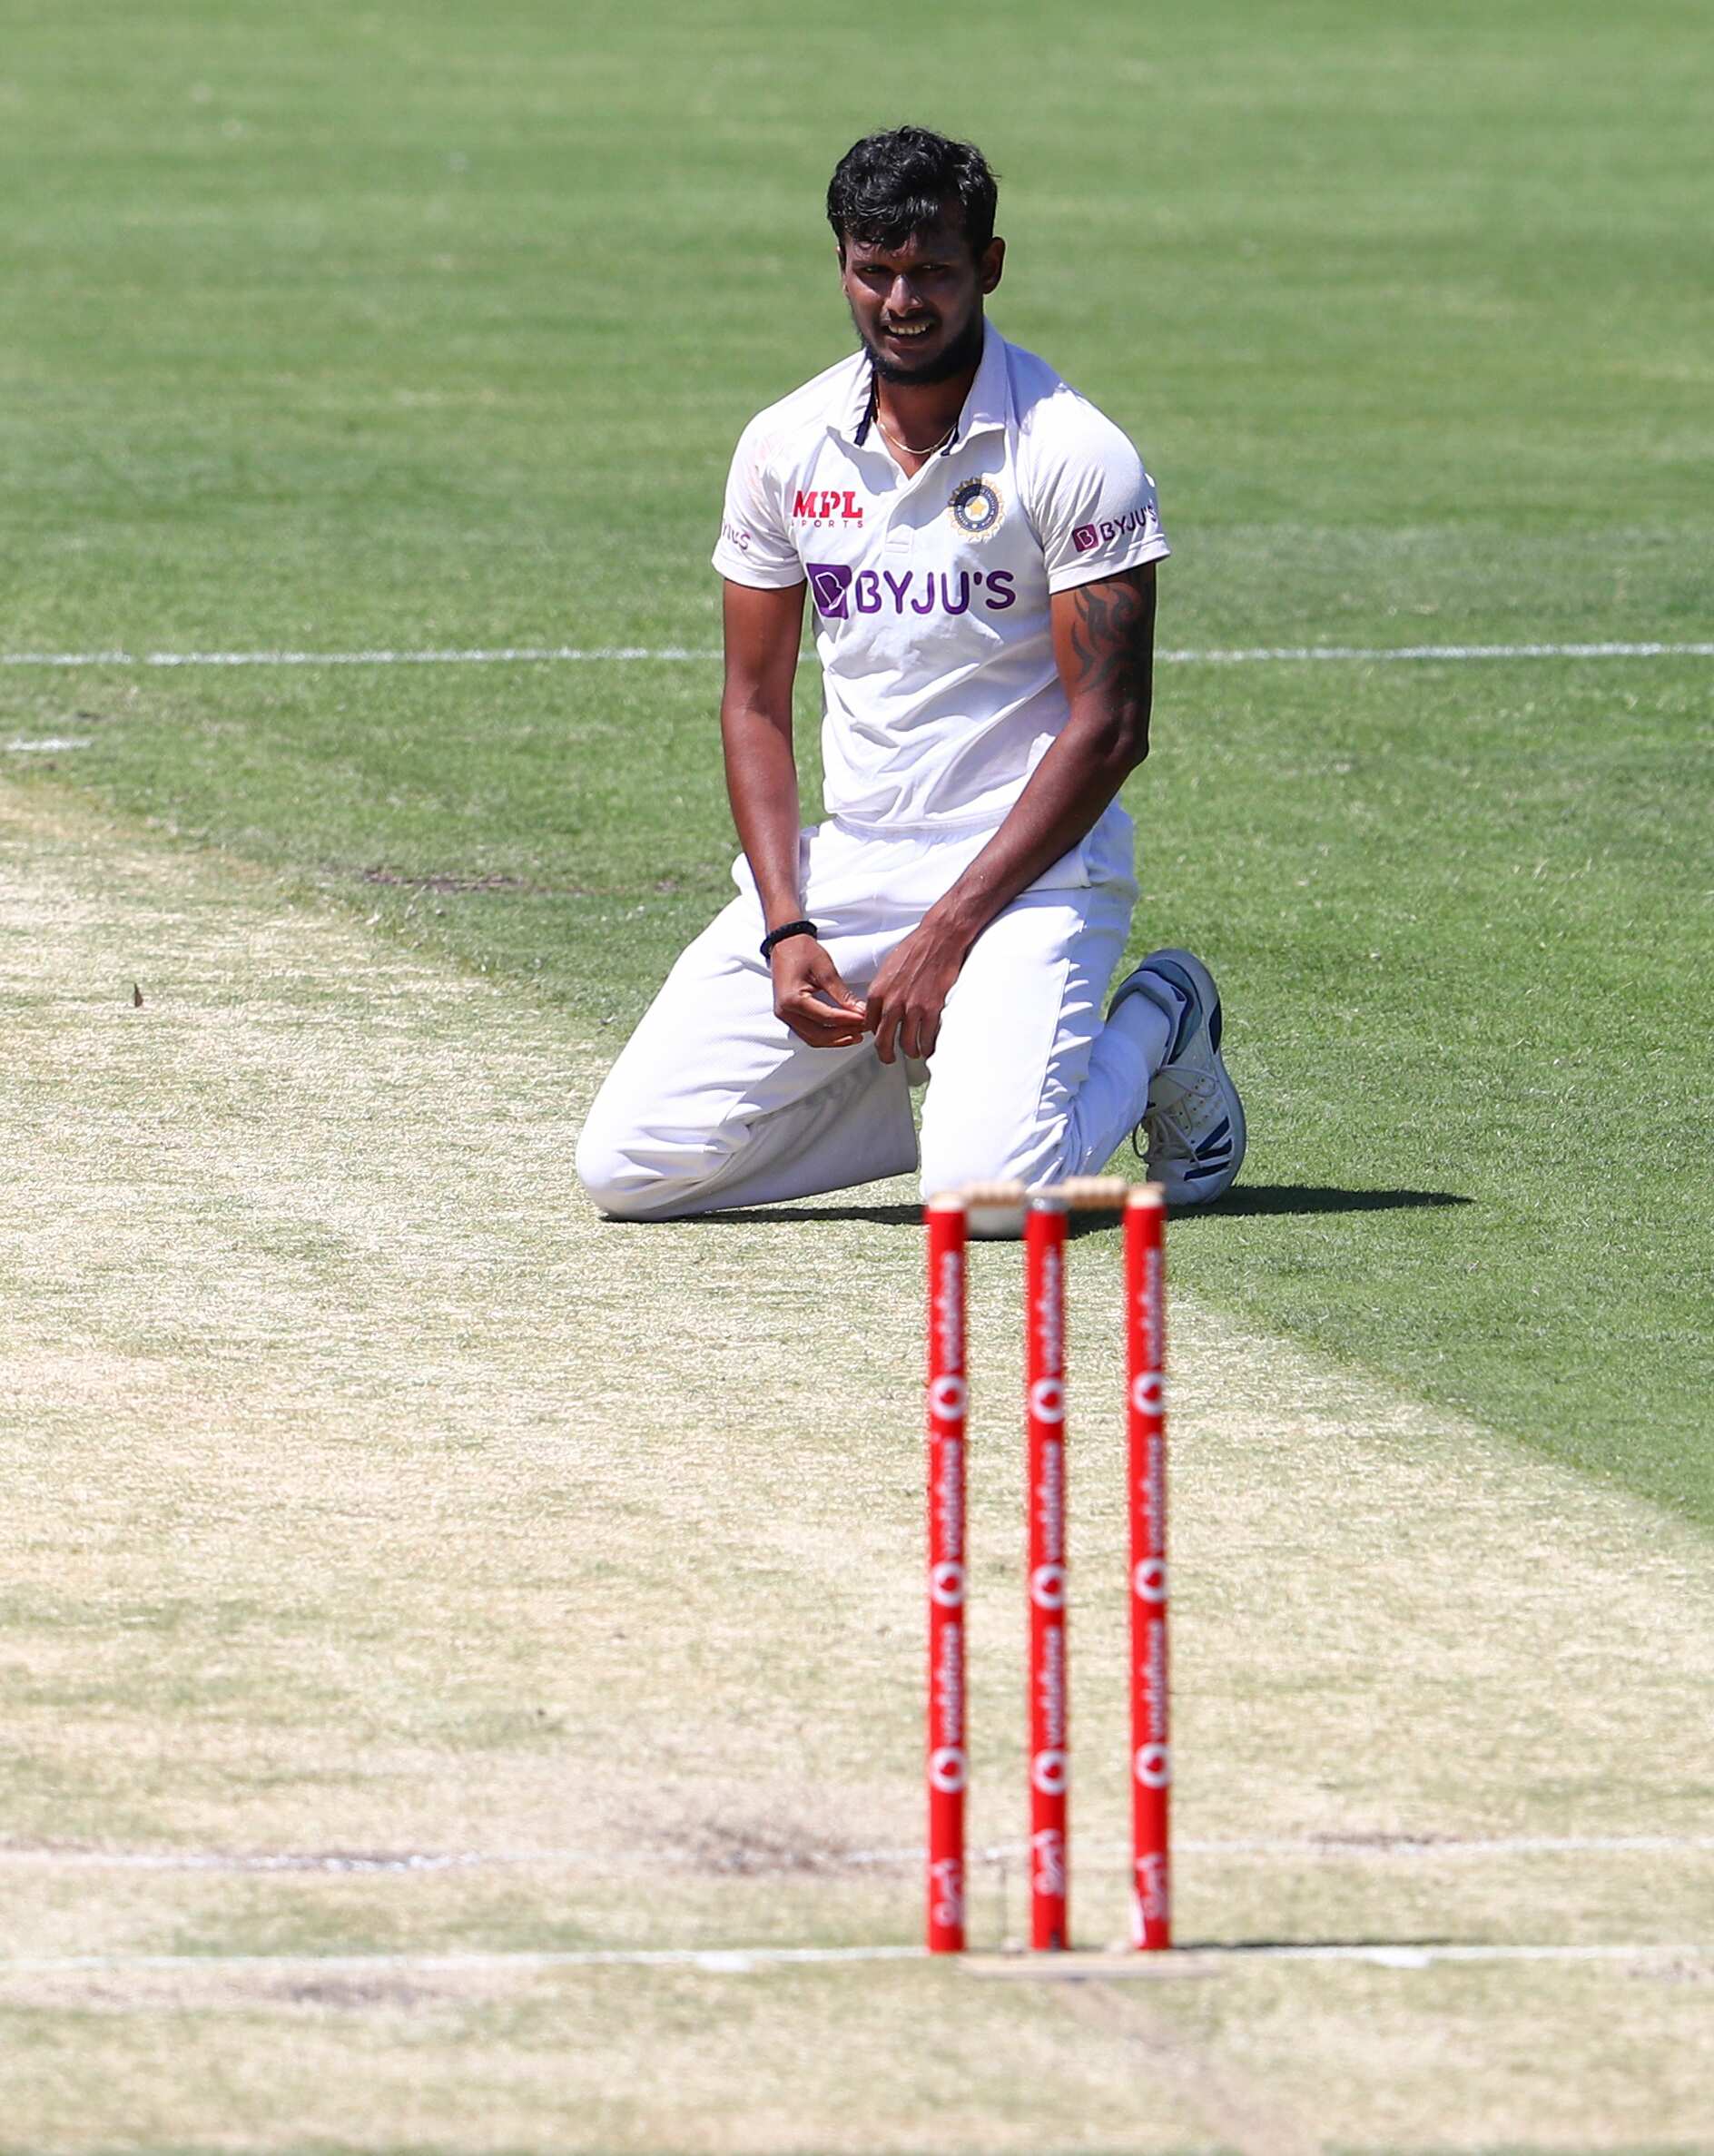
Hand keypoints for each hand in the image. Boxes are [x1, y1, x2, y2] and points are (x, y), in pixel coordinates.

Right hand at [770, 936, 867, 1047]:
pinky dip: (826, 1036)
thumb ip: (842, 994)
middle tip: (864, 1029)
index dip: (848, 1020)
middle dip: (843, 1034)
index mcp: (792, 999)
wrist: (785, 944)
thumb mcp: (826, 970)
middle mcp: (785, 1012)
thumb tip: (861, 1011)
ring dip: (836, 1040)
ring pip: (813, 1039)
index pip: (826, 1017)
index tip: (865, 1019)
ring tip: (856, 1034)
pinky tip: (842, 1032)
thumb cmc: (803, 952)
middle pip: (818, 1035)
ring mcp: (785, 1016)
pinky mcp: (790, 1016)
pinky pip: (809, 1033)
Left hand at [864, 917, 968, 1064]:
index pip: (870, 1023)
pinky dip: (928, 1046)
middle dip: (885, 1054)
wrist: (939, 938)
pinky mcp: (932, 1009)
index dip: (875, 1034)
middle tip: (889, 1059)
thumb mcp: (888, 967)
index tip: (880, 1037)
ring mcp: (913, 1007)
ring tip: (914, 1052)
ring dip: (910, 1051)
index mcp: (878, 991)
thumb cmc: (915, 947)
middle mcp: (892, 1002)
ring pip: (907, 1043)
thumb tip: (881, 1004)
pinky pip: (928, 1037)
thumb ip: (883, 989)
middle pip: (884, 1040)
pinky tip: (929, 1047)